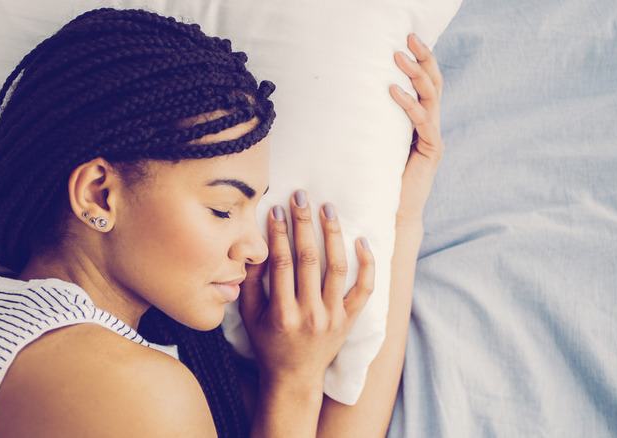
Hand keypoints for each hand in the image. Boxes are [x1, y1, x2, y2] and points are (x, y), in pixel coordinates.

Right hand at [239, 191, 374, 390]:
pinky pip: (364, 289)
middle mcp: (310, 314)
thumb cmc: (268, 343)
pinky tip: (361, 240)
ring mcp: (333, 317)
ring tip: (328, 208)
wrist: (295, 377)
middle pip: (309, 259)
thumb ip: (250, 283)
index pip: (282, 263)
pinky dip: (366, 264)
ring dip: (332, 234)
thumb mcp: (249, 316)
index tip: (277, 209)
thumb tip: (255, 247)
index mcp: (282, 313)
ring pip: (337, 267)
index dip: (279, 233)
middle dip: (304, 223)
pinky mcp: (350, 319)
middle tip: (302, 196)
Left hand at [390, 34, 444, 228]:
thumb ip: (375, 119)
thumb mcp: (376, 140)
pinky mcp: (431, 151)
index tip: (407, 37)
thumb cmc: (379, 176)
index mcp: (420, 120)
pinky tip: (394, 92)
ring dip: (415, 75)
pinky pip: (423, 122)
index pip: (426, 83)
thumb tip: (350, 95)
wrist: (391, 210)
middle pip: (433, 83)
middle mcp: (430, 125)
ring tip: (398, 58)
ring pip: (431, 97)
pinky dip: (409, 105)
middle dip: (422, 58)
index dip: (421, 59)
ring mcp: (433, 137)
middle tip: (407, 39)